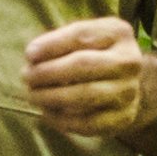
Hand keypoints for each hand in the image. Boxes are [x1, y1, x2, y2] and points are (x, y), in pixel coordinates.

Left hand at [18, 17, 156, 147]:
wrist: (129, 85)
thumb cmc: (94, 55)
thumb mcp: (83, 38)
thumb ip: (59, 42)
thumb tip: (32, 56)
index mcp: (118, 33)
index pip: (81, 35)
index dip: (51, 45)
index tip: (28, 54)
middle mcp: (130, 61)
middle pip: (83, 65)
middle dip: (48, 72)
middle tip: (27, 77)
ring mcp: (129, 91)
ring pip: (85, 95)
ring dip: (51, 97)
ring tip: (33, 95)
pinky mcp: (123, 117)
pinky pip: (88, 122)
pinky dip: (62, 119)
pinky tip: (47, 112)